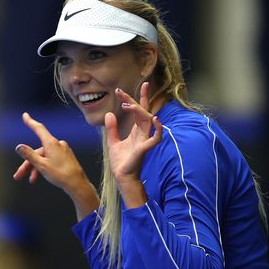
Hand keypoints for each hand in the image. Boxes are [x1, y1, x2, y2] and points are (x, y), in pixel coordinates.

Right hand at [13, 112, 98, 219]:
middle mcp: (58, 144)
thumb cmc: (61, 174)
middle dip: (28, 163)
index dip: (30, 122)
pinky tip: (41, 176)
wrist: (77, 184)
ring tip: (31, 179)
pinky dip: (44, 166)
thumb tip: (19, 146)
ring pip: (44, 156)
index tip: (25, 115)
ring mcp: (63, 150)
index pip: (38, 129)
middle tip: (19, 175)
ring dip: (36, 168)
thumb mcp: (41, 165)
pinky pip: (51, 159)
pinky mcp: (66, 157)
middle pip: (38, 151)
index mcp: (51, 143)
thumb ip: (29, 155)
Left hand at [105, 83, 162, 207]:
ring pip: (148, 120)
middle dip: (137, 98)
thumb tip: (109, 114)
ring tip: (127, 105)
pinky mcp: (145, 148)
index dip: (130, 99)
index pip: (137, 111)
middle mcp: (143, 133)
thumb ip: (112, 129)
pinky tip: (155, 119)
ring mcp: (145, 140)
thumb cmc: (121, 162)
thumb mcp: (113, 142)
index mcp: (136, 131)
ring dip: (139, 110)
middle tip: (121, 91)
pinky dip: (158, 129)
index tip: (120, 90)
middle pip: (144, 112)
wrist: (122, 177)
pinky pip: (156, 137)